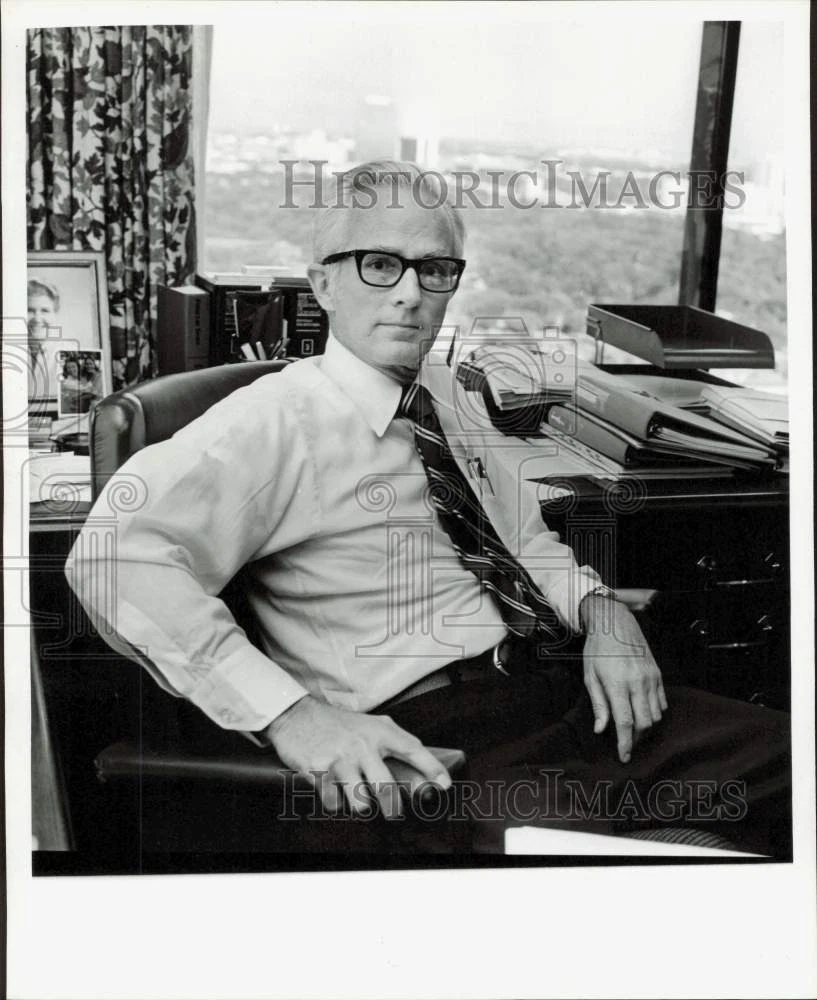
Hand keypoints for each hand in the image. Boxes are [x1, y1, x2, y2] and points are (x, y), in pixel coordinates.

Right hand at [264, 695, 451, 816]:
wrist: (297, 716)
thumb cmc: (339, 725)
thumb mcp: (370, 725)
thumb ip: (394, 742)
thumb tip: (421, 772)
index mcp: (379, 731)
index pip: (412, 750)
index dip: (432, 768)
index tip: (444, 785)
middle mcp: (362, 744)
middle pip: (386, 788)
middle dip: (392, 808)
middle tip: (393, 813)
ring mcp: (340, 758)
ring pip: (361, 802)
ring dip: (361, 805)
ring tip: (356, 795)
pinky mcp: (318, 769)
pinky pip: (334, 803)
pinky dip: (335, 802)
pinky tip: (333, 789)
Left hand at [580, 595, 667, 763]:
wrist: (615, 623)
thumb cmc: (597, 650)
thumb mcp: (590, 676)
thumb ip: (598, 705)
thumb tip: (601, 730)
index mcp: (618, 684)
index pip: (625, 722)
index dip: (625, 744)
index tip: (624, 757)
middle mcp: (638, 682)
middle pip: (644, 723)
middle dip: (636, 738)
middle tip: (626, 743)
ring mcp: (651, 678)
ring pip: (656, 715)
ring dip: (646, 726)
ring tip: (633, 728)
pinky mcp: (658, 674)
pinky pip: (662, 702)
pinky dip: (655, 712)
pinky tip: (643, 711)